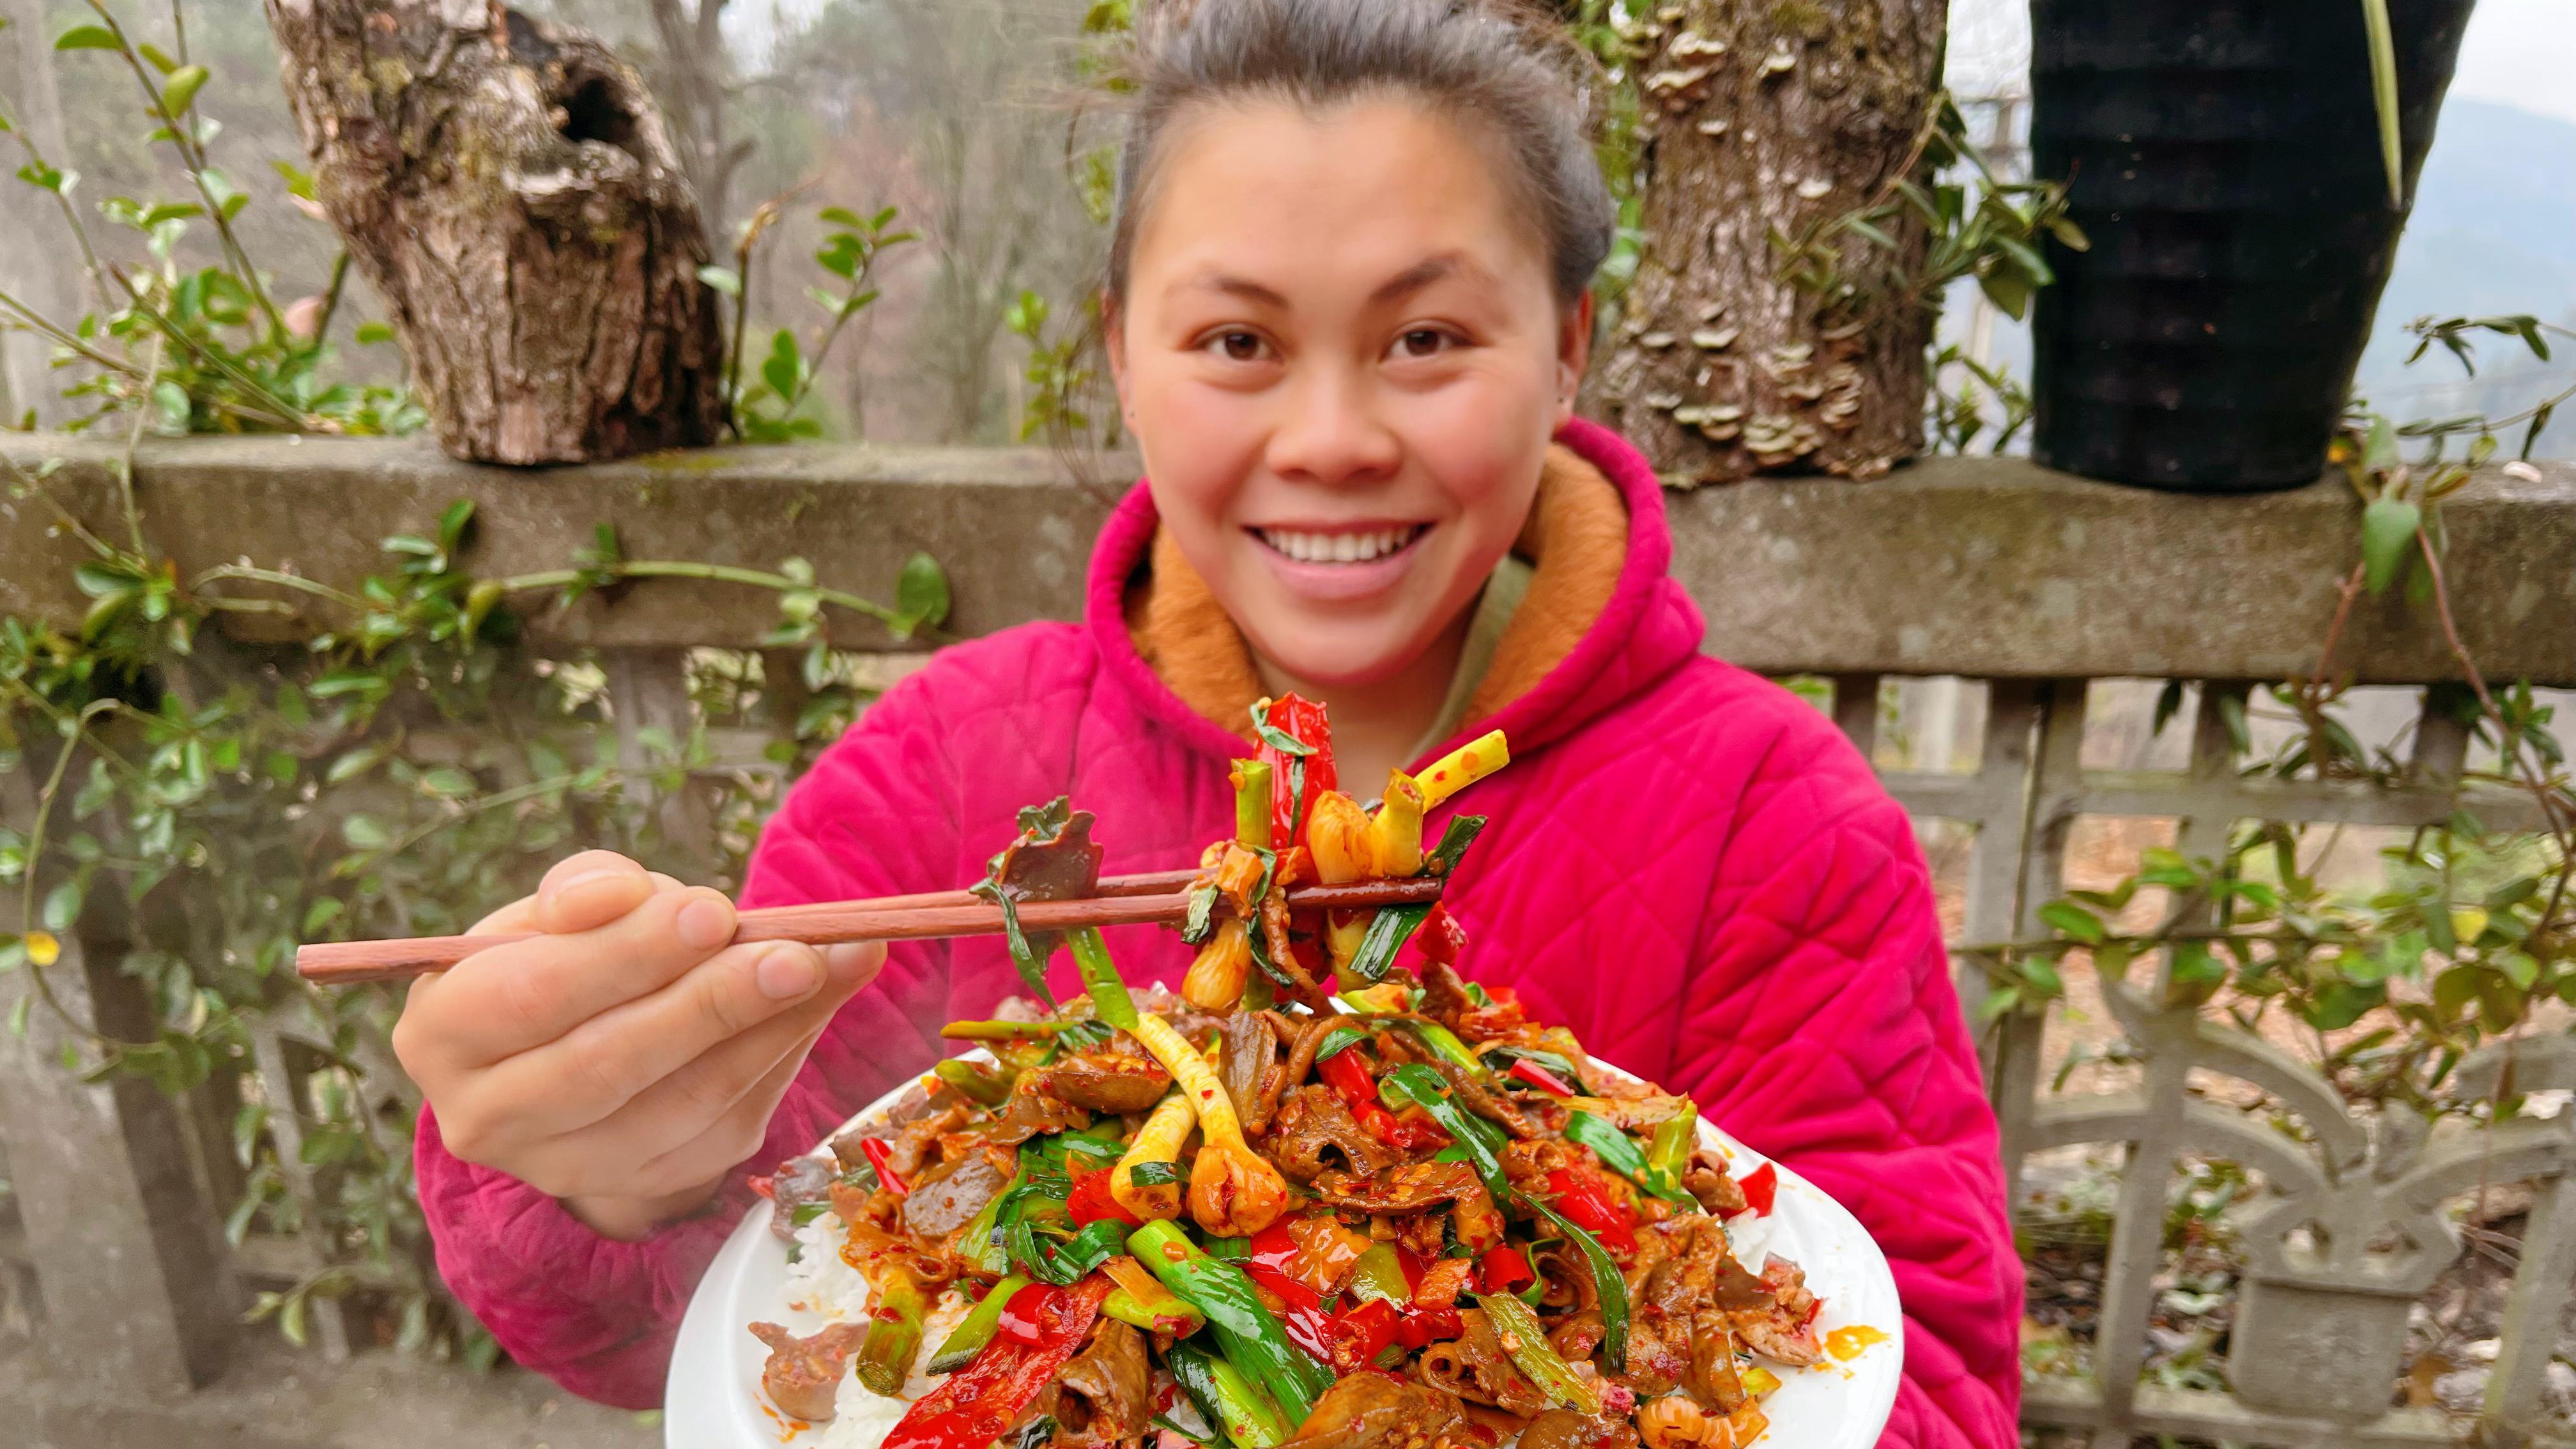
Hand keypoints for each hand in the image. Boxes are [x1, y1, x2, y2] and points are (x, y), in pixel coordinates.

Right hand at [394, 850, 881, 1239]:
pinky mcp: (648, 1184)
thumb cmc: (563, 958)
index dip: (625, 956)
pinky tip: (827, 998)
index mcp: (444, 1033)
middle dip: (711, 1004)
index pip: (532, 996)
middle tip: (796, 951)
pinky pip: (728, 1127)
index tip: (712, 912)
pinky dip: (786, 1057)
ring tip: (836, 962)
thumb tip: (619, 894)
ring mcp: (569, 1167)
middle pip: (607, 1066)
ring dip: (771, 1030)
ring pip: (682, 1106)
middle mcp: (489, 1117)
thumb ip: (586, 892)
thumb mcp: (558, 911)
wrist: (578, 1043)